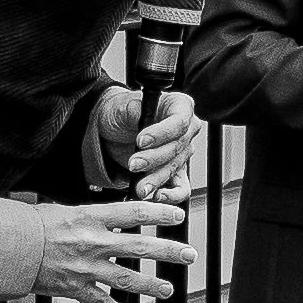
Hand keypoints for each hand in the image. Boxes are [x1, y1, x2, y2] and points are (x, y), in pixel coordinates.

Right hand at [34, 199, 194, 302]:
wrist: (8, 248)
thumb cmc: (30, 225)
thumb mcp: (63, 209)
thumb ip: (90, 215)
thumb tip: (110, 215)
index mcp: (90, 217)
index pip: (133, 213)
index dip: (159, 215)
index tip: (178, 217)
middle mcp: (93, 243)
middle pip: (139, 248)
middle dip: (169, 252)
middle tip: (189, 255)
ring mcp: (86, 268)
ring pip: (127, 279)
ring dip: (151, 286)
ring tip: (168, 290)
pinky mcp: (75, 289)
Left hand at [97, 86, 199, 200]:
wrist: (115, 132)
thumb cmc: (123, 113)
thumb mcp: (123, 106)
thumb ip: (133, 109)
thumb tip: (139, 114)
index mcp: (180, 106)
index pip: (179, 122)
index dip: (162, 133)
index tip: (140, 141)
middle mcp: (187, 130)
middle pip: (177, 148)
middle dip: (153, 159)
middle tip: (133, 164)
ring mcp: (183, 153)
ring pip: (175, 169)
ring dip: (156, 180)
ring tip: (139, 187)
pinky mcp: (176, 173)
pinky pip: (181, 188)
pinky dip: (170, 195)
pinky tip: (156, 196)